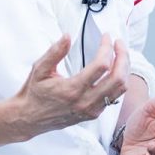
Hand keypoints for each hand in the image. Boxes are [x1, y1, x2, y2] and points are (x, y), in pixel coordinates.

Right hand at [10, 35, 127, 137]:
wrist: (30, 118)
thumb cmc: (34, 92)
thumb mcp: (39, 69)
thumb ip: (54, 52)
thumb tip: (67, 36)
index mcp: (72, 89)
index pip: (101, 65)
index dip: (107, 47)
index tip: (106, 37)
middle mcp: (85, 102)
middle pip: (118, 78)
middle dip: (123, 57)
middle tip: (119, 43)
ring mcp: (91, 110)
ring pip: (120, 89)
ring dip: (124, 69)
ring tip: (120, 54)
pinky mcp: (93, 114)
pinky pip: (114, 97)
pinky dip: (119, 81)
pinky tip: (114, 69)